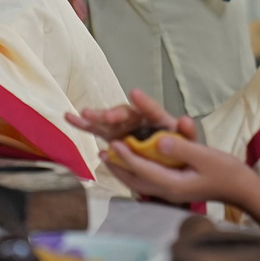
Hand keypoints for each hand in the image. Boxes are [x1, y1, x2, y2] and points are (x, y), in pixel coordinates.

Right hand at [67, 88, 194, 141]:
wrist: (170, 167)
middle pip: (125, 113)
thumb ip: (187, 133)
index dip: (144, 103)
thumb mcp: (189, 146)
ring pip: (107, 120)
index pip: (151, 110)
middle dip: (114, 114)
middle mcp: (138, 120)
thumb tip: (185, 120)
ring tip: (82, 114)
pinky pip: (97, 130)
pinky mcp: (112, 138)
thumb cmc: (179, 153)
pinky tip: (70, 118)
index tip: (135, 93)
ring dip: (94, 117)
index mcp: (158, 120)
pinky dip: (84, 125)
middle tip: (107, 117)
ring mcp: (124, 128)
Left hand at [104, 133, 255, 205]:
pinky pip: (148, 183)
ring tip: (109, 159)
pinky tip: (132, 166)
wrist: (243, 190)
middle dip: (117, 167)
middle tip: (102, 153)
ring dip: (123, 171)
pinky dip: (136, 174)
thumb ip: (181, 149)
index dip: (126, 156)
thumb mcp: (205, 156)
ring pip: (139, 184)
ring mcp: (171, 194)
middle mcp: (168, 192)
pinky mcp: (175, 191)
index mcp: (173, 185)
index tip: (113, 143)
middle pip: (135, 181)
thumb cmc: (227, 171)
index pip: (142, 170)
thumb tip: (158, 142)